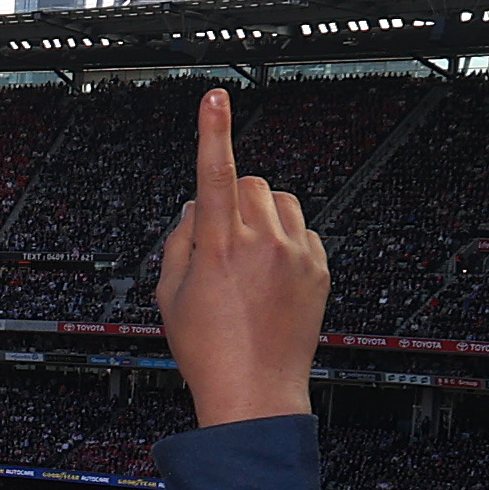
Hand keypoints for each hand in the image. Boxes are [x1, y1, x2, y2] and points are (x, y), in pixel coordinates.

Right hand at [151, 89, 330, 425]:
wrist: (254, 392)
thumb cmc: (206, 349)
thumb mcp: (169, 294)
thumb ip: (179, 240)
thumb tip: (198, 207)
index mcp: (219, 246)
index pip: (215, 174)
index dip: (213, 132)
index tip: (215, 97)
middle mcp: (263, 243)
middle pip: (252, 183)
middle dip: (235, 199)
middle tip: (221, 239)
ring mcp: (297, 254)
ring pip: (281, 201)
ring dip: (263, 215)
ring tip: (249, 257)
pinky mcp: (319, 268)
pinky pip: (303, 230)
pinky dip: (285, 241)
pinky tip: (271, 278)